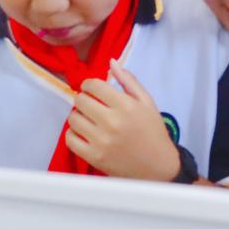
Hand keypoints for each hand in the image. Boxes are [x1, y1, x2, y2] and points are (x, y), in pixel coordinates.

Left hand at [65, 59, 180, 180]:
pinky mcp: (94, 157)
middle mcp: (112, 122)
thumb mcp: (147, 101)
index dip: (89, 84)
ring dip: (78, 115)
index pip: (94, 86)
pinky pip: (70, 139)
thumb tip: (111, 62)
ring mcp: (101, 141)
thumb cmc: (153, 131)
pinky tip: (85, 133)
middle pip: (80, 100)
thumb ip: (128, 80)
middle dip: (84, 99)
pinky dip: (73, 134)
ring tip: (89, 119)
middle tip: (92, 104)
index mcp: (125, 106)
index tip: (92, 89)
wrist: (158, 166)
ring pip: (73, 118)